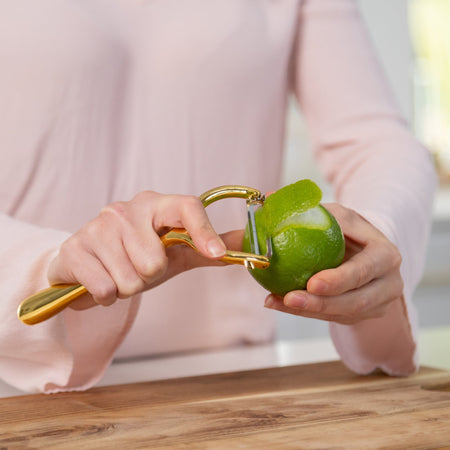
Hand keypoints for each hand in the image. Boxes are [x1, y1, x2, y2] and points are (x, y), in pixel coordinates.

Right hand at [48, 191, 240, 309]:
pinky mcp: (74, 248)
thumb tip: (251, 250)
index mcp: (157, 204)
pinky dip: (106, 295)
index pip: (187, 207)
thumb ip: (210, 247)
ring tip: (118, 272)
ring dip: (127, 286)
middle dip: (148, 276)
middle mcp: (126, 208)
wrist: (88, 261)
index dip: (204, 231)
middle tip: (138, 268)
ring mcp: (98, 225)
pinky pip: (104, 289)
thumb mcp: (176, 251)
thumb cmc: (137, 254)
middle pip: (155, 261)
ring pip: (130, 279)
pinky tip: (101, 280)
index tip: (216, 253)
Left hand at [264, 203, 403, 324]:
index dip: (340, 279)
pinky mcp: (365, 314)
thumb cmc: (342, 229)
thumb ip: (303, 208)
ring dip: (308, 310)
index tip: (312, 282)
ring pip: (343, 313)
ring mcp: (379, 301)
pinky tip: (278, 303)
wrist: (362, 250)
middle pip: (357, 299)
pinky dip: (306, 312)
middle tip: (290, 298)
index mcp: (384, 253)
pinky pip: (334, 318)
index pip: (364, 268)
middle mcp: (388, 281)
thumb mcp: (330, 214)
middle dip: (322, 303)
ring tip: (276, 301)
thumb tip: (271, 197)